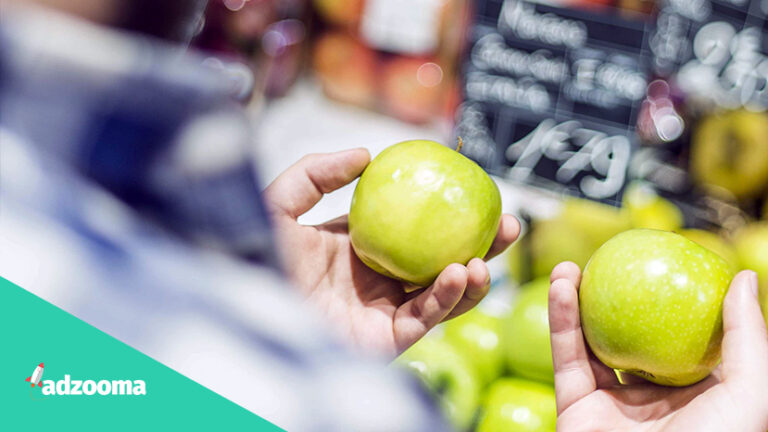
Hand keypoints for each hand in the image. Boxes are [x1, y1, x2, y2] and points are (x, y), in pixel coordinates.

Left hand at [263, 149, 518, 356]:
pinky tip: (460, 273)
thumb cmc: (251, 258)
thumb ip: (317, 172)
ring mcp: (383, 310)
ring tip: (487, 255)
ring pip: (443, 294)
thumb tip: (366, 153)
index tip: (474, 189)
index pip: (413, 227)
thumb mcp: (280, 203)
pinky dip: (448, 297)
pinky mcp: (385, 340)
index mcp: (358, 247)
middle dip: (479, 245)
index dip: (446, 212)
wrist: (242, 308)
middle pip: (440, 260)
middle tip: (507, 223)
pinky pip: (426, 317)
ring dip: (473, 276)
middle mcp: (376, 279)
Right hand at [548, 262, 767, 431]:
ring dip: (577, 300)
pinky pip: (567, 355)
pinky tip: (562, 286)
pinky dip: (560, 319)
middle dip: (615, 296)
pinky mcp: (575, 405)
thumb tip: (745, 279)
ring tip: (570, 266)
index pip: (682, 335)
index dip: (670, 297)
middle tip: (606, 261)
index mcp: (697, 393)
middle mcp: (653, 395)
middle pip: (630, 332)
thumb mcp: (749, 396)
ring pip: (591, 340)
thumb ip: (749, 339)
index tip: (661, 259)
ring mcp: (612, 401)